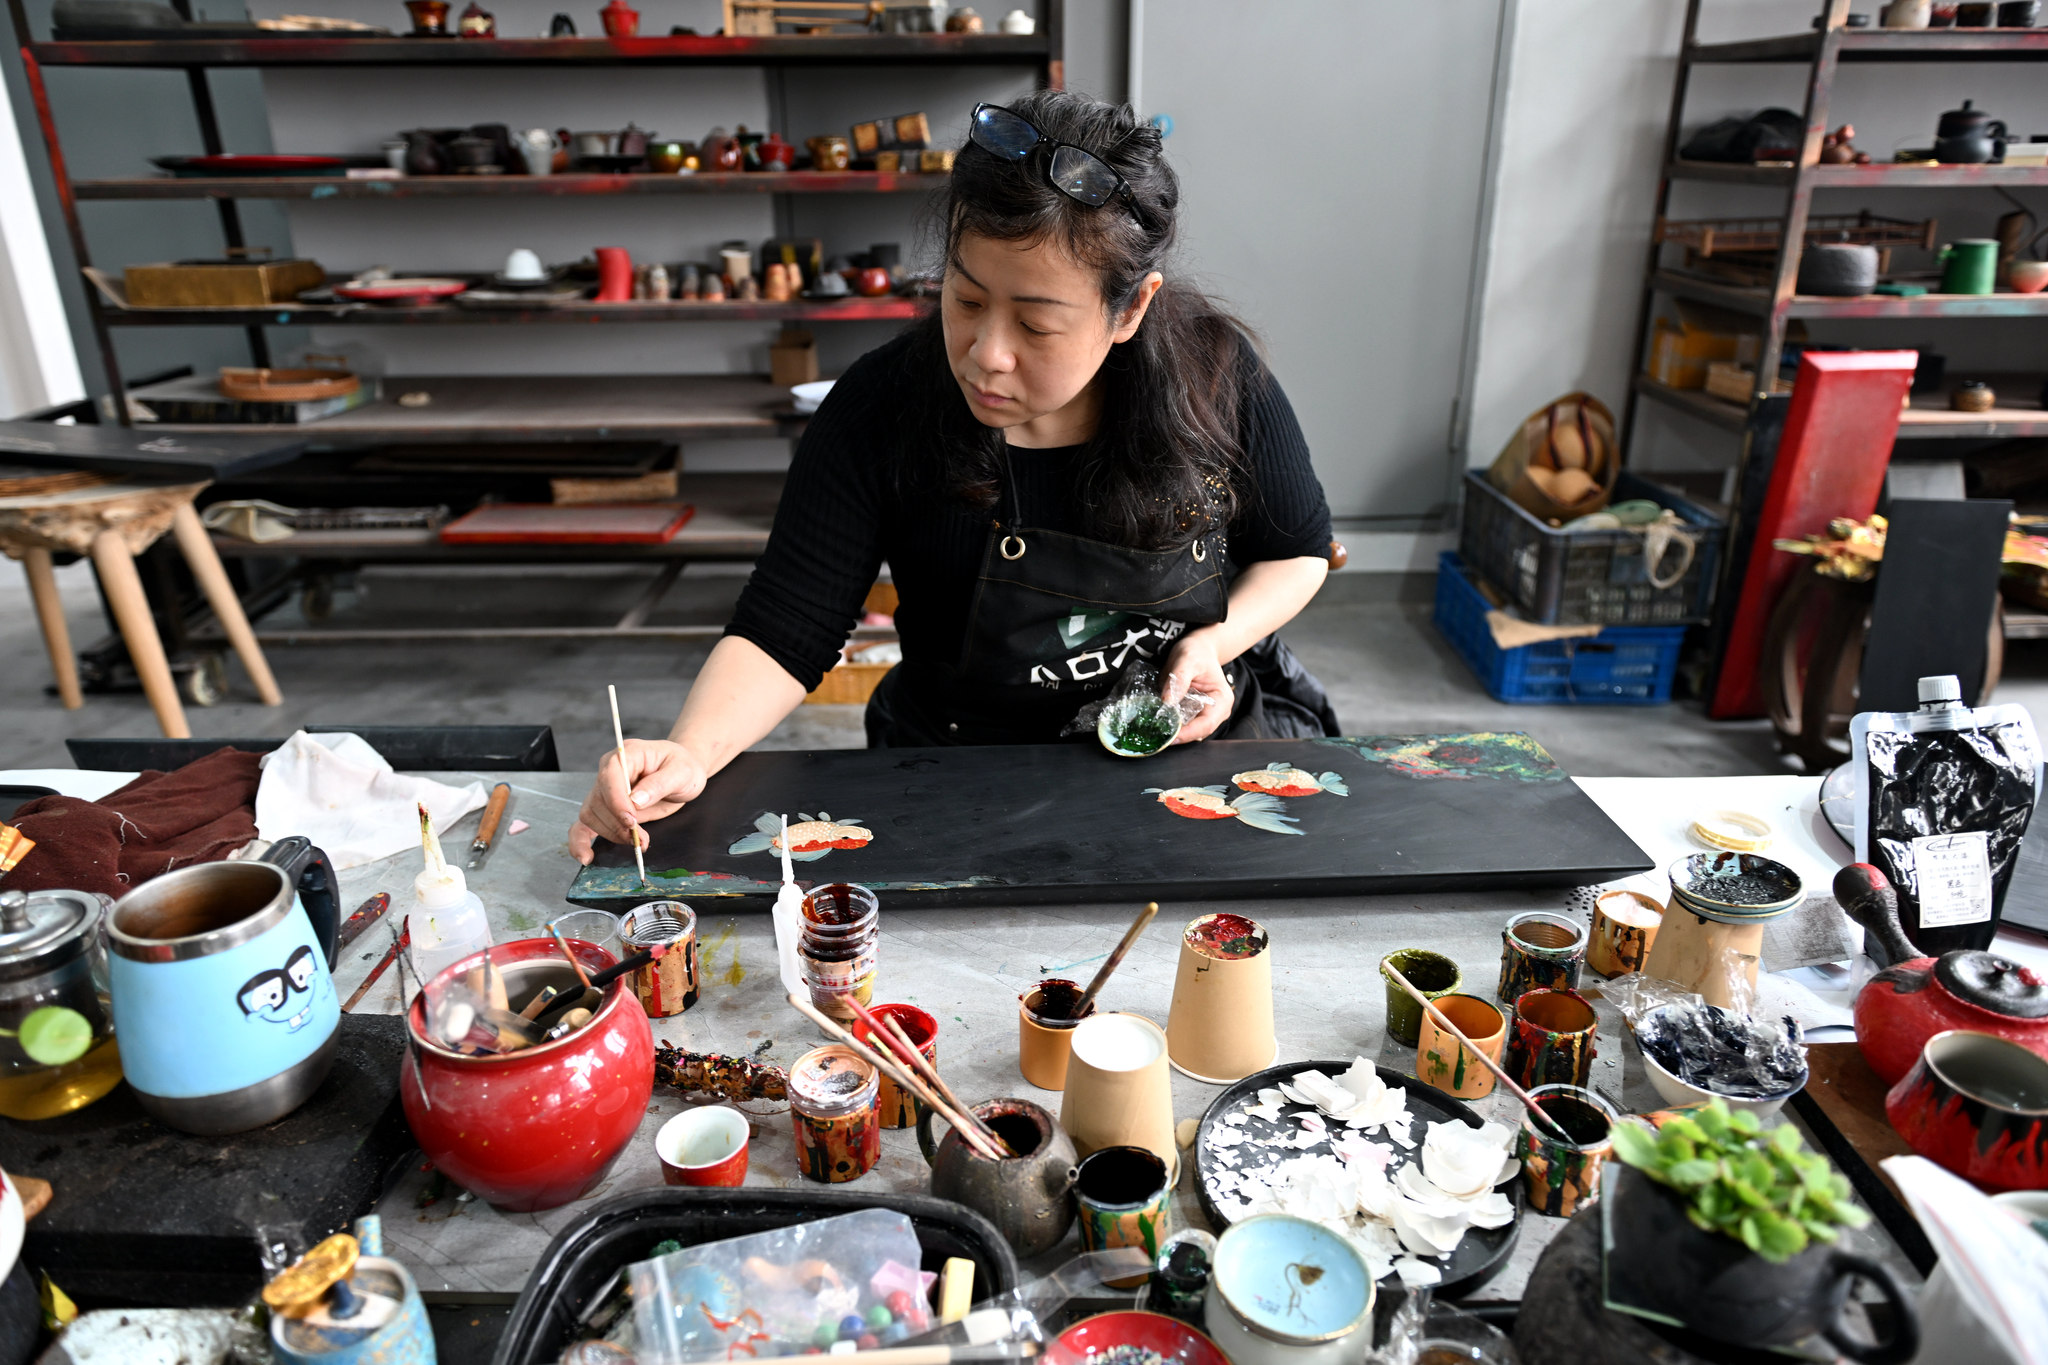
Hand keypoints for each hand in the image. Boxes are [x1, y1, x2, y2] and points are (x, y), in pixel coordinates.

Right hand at [569, 739, 707, 864]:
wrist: (681, 774)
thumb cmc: (682, 767)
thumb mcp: (682, 772)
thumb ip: (659, 784)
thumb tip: (635, 801)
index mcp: (626, 755)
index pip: (610, 778)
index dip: (617, 802)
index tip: (632, 822)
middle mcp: (609, 770)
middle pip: (599, 801)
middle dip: (618, 825)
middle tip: (642, 839)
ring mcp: (604, 789)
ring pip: (591, 815)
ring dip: (611, 834)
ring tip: (637, 842)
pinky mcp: (604, 808)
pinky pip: (583, 824)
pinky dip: (580, 841)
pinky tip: (586, 856)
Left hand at [1160, 631, 1233, 743]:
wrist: (1198, 649)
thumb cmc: (1197, 652)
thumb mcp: (1187, 659)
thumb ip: (1179, 679)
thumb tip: (1167, 701)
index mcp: (1222, 700)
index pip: (1206, 724)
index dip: (1188, 733)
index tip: (1170, 737)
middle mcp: (1217, 711)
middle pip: (1199, 732)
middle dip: (1179, 735)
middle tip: (1157, 736)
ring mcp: (1206, 714)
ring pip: (1191, 731)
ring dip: (1174, 732)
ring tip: (1156, 730)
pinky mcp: (1194, 713)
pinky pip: (1184, 724)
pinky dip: (1172, 725)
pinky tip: (1159, 722)